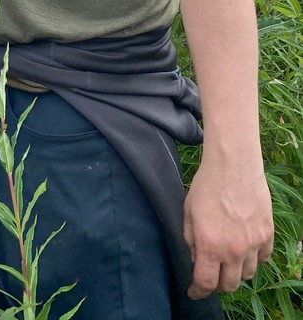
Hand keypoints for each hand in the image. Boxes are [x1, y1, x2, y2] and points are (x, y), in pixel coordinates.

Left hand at [183, 156, 273, 298]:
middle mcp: (233, 251)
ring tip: (228, 260)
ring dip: (236, 272)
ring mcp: (253, 244)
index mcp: (210, 246)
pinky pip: (263, 258)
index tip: (193, 292)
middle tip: (212, 275)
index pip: (205, 283)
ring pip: (248, 275)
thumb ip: (191, 240)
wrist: (233, 165)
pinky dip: (254, 259)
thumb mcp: (188, 212)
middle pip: (229, 285)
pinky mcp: (267, 234)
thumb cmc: (206, 185)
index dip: (198, 292)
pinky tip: (245, 249)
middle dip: (218, 285)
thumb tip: (197, 259)